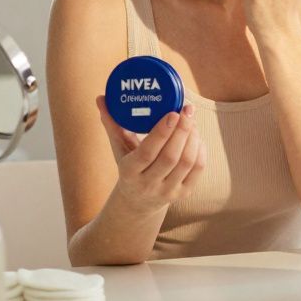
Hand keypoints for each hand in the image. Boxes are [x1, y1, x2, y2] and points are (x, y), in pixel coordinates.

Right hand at [95, 96, 205, 214]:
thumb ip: (112, 124)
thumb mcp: (118, 149)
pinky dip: (200, 150)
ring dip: (193, 138)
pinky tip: (196, 137)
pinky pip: (197, 170)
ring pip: (187, 162)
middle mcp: (148, 185)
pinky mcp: (183, 194)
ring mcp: (167, 191)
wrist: (138, 202)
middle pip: (170, 157)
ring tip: (191, 122)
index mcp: (128, 172)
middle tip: (187, 110)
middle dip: (182, 131)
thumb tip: (100, 98)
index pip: (147, 153)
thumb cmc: (129, 167)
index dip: (162, 133)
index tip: (173, 113)